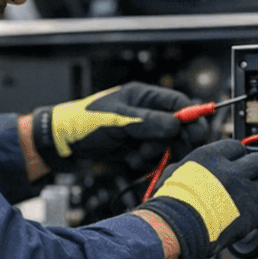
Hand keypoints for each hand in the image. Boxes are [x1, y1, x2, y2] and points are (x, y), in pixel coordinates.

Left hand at [31, 83, 210, 168]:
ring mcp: (140, 132)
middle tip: (161, 150)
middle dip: (171, 140)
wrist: (62, 143)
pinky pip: (151, 158)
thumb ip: (148, 121)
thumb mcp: (117, 119)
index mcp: (143, 96)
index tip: (196, 133)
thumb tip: (178, 124)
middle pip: (177, 127)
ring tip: (136, 155)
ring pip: (165, 145)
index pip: (178, 103)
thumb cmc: (84, 122)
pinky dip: (144, 162)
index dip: (191, 117)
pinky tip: (128, 160)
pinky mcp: (134, 149)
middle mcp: (145, 113)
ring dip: (154, 153)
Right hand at [137, 140, 257, 258]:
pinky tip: (254, 216)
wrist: (176, 227)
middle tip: (251, 178)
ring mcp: (245, 192)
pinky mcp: (251, 214)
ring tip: (252, 199)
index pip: (237, 146)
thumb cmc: (170, 203)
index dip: (238, 156)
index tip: (237, 162)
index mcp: (212, 157)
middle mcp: (232, 171)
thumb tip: (193, 167)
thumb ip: (192, 166)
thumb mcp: (175, 172)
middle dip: (257, 169)